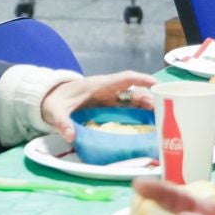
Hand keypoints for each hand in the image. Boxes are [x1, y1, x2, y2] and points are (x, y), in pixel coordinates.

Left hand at [39, 72, 156, 139]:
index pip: (125, 78)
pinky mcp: (108, 108)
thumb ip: (63, 123)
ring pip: (133, 100)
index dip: (143, 80)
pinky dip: (138, 114)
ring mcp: (109, 99)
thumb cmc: (54, 102)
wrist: (48, 100)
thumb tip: (70, 136)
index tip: (158, 84)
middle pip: (133, 91)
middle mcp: (107, 90)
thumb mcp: (55, 112)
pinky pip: (127, 109)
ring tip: (162, 118)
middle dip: (150, 98)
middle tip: (165, 109)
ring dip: (147, 107)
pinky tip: (148, 124)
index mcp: (99, 85)